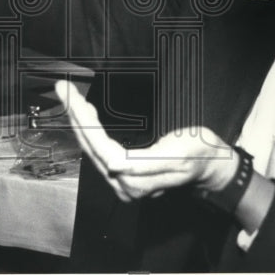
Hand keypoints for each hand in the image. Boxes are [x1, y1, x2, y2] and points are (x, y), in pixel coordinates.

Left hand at [54, 80, 236, 202]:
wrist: (211, 166)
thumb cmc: (199, 154)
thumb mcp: (179, 154)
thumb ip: (146, 164)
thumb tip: (115, 167)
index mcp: (137, 180)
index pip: (100, 148)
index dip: (84, 122)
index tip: (73, 98)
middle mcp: (126, 185)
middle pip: (91, 147)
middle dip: (76, 116)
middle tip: (64, 89)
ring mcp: (123, 183)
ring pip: (92, 149)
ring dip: (79, 121)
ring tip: (70, 96)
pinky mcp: (123, 176)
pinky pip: (99, 151)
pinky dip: (89, 130)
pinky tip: (85, 115)